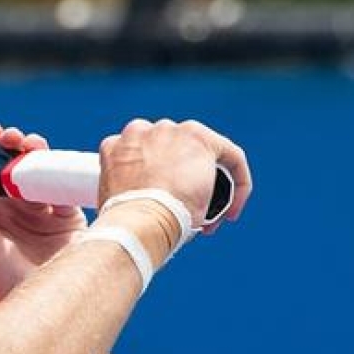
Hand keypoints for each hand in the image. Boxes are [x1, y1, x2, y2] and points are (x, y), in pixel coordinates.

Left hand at [0, 122, 87, 305]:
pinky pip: (66, 188)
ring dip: (39, 156)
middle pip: (17, 166)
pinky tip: (55, 169)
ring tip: (35, 147)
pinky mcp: (68, 220)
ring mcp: (41, 214)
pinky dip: (62, 175)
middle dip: (17, 146)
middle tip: (17, 137)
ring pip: (41, 173)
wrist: (37, 307)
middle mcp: (13, 210)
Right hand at [98, 118, 252, 238]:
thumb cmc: (125, 223)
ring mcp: (172, 132)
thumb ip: (130, 191)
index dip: (156, 181)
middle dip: (182, 181)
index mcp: (117, 145)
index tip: (162, 203)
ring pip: (200, 156)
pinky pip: (229, 157)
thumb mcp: (115, 201)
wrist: (138, 222)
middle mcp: (143, 131)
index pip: (143, 157)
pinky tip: (233, 210)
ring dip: (208, 185)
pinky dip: (238, 183)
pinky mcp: (202, 140)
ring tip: (208, 217)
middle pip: (173, 154)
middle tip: (186, 211)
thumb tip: (144, 206)